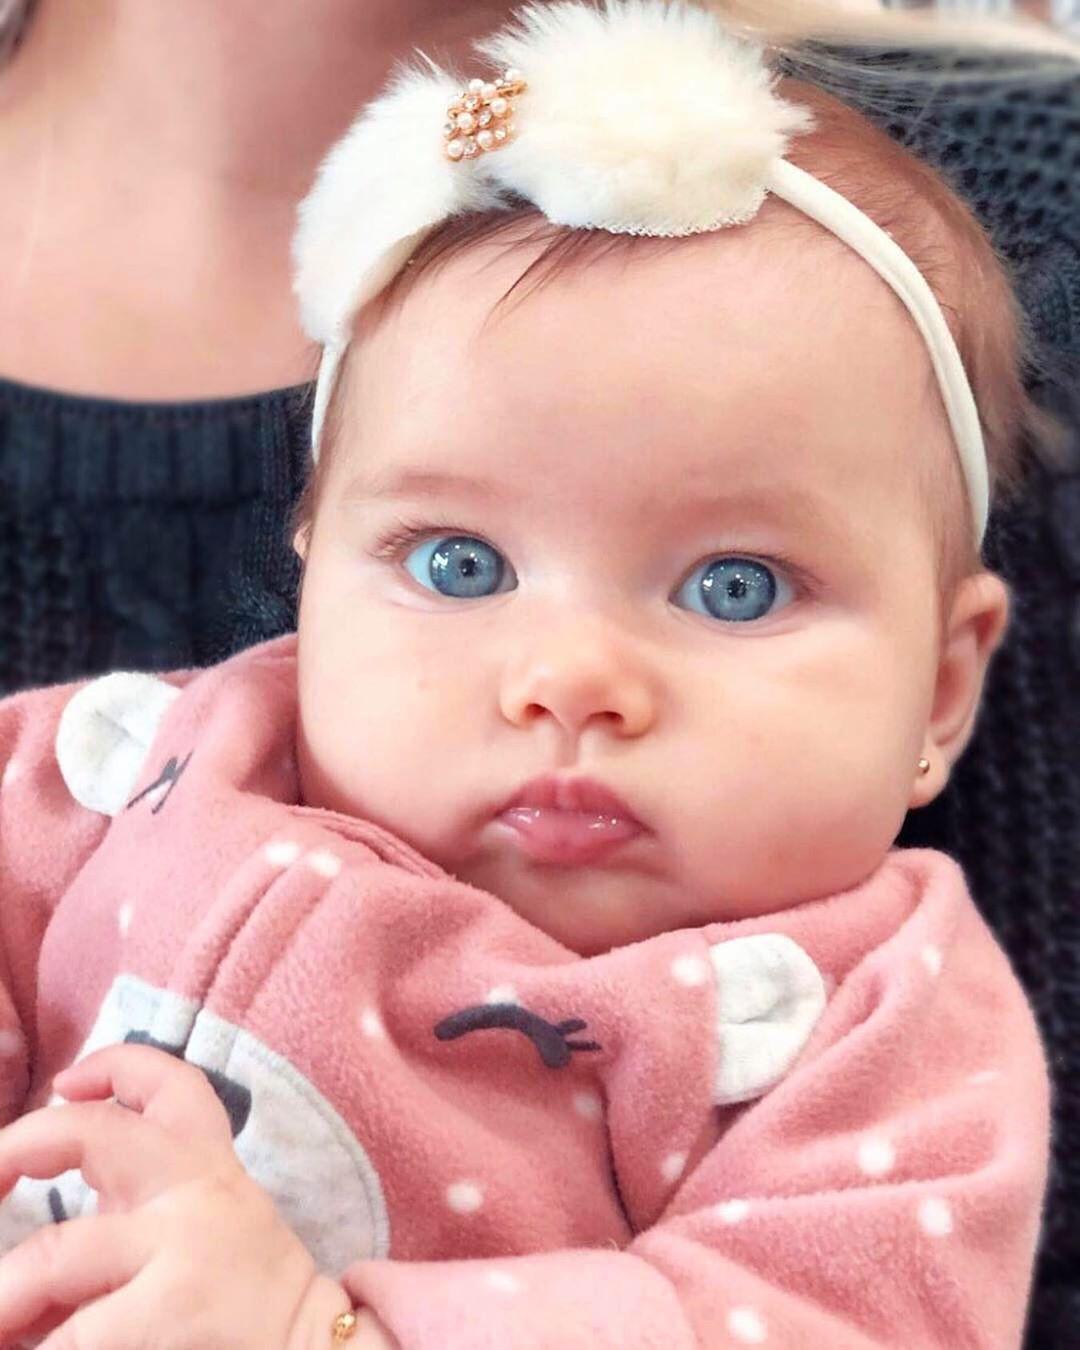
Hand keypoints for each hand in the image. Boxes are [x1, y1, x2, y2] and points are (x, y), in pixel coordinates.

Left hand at [0, 1043, 389, 1348]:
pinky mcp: (175, 1305)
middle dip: (13, 1151)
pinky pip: (78, 1333)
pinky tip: (37, 1349)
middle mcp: (191, 1188)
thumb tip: (20, 1264)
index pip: (166, 1083)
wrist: (317, 1347)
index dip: (109, 1066)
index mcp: (201, 1164)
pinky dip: (44, 1345)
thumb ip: (126, 1217)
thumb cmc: (242, 1292)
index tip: (63, 1085)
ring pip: (54, 1254)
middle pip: (89, 1135)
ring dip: (3, 1297)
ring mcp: (182, 1244)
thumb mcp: (199, 1227)